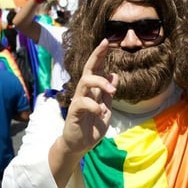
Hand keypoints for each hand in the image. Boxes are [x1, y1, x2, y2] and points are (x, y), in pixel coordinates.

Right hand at [61, 39, 116, 155]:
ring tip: (112, 90)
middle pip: (88, 69)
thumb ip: (108, 94)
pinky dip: (93, 105)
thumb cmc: (91, 128)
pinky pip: (82, 102)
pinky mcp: (74, 112)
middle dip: (96, 55)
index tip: (107, 41)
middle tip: (106, 44)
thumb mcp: (106, 109)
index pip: (96, 69)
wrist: (79, 146)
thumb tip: (114, 74)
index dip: (100, 55)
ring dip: (100, 82)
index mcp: (93, 91)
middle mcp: (84, 93)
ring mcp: (78, 101)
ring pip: (85, 81)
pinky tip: (100, 112)